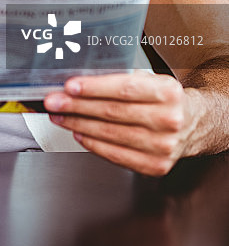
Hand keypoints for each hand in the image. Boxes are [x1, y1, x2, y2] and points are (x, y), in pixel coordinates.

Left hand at [44, 71, 199, 175]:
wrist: (193, 123)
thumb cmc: (163, 98)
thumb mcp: (150, 79)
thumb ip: (121, 79)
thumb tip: (79, 82)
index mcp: (167, 92)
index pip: (123, 89)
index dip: (94, 88)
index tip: (69, 87)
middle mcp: (168, 120)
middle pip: (112, 112)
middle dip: (77, 107)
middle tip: (54, 102)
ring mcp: (163, 146)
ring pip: (110, 134)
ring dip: (78, 125)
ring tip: (60, 116)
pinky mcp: (155, 166)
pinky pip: (116, 155)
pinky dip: (93, 144)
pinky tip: (79, 133)